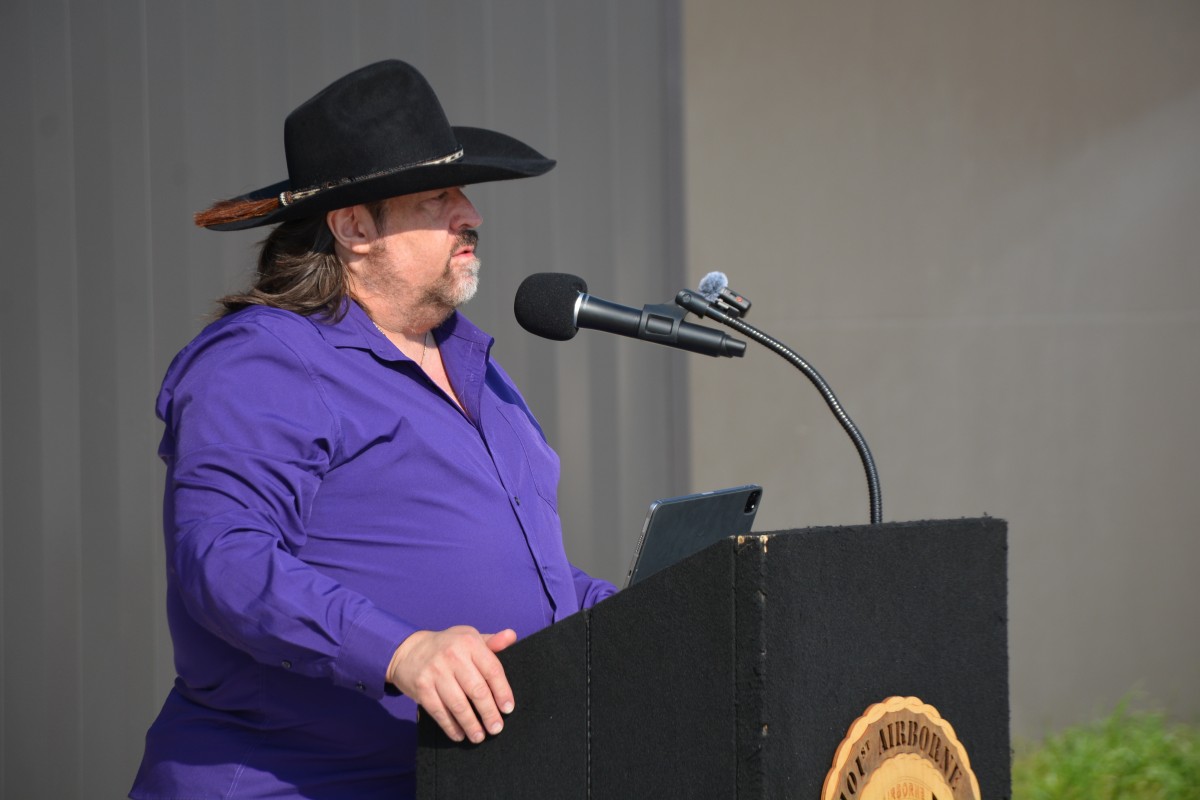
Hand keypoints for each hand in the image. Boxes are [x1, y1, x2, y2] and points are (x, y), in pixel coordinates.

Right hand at [387, 626, 517, 743]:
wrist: (409, 650)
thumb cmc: (448, 646)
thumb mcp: (469, 637)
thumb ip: (492, 641)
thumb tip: (512, 636)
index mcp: (469, 642)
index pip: (492, 670)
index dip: (502, 692)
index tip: (508, 709)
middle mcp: (453, 655)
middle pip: (477, 690)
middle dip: (489, 713)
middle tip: (496, 728)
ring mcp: (435, 671)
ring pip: (458, 705)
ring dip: (471, 724)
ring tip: (479, 737)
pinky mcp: (421, 687)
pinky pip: (439, 711)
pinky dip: (450, 726)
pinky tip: (459, 735)